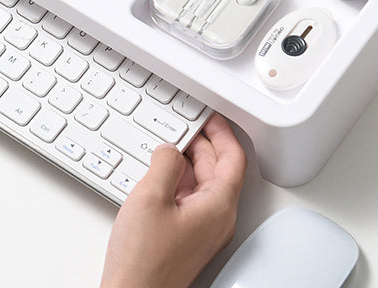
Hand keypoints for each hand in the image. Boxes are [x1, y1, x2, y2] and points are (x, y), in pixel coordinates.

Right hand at [100, 113, 246, 287]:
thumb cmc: (144, 259)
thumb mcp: (151, 196)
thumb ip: (165, 164)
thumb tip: (170, 149)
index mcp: (217, 207)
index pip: (233, 159)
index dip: (222, 133)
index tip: (211, 117)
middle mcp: (216, 219)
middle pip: (218, 170)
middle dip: (202, 143)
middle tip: (185, 124)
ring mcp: (201, 230)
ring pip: (201, 183)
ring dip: (187, 161)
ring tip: (167, 144)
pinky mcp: (185, 236)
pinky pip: (188, 198)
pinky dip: (176, 179)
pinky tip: (157, 174)